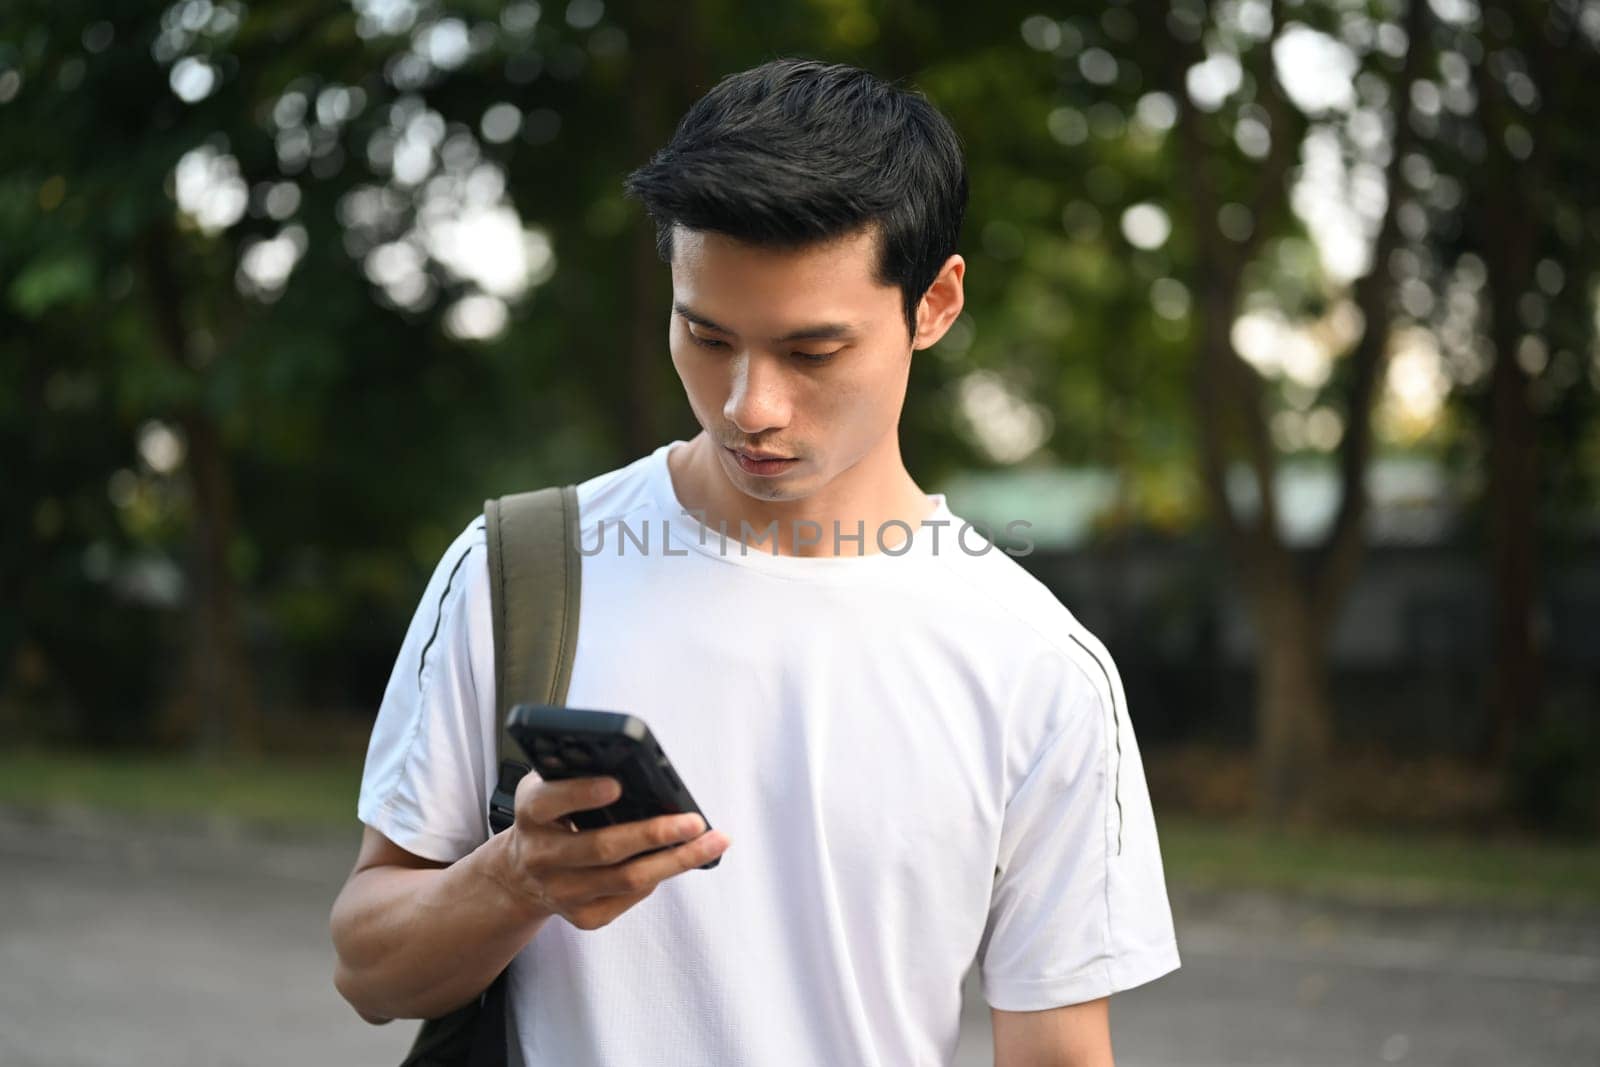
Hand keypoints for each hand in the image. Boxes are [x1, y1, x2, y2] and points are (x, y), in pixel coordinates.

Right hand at [495, 775, 729, 930]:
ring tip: (713, 842)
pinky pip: (631, 896)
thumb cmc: (551, 816)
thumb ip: (578, 773)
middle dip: (654, 834)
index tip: (616, 785)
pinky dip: (661, 875)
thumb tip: (636, 765)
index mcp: (531, 814)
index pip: (550, 802)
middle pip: (602, 848)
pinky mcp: (583, 917)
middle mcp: (541, 856)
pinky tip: (683, 858)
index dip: (581, 794)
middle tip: (694, 822)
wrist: (522, 873)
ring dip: (676, 860)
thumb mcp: (550, 787)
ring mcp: (561, 892)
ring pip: (627, 879)